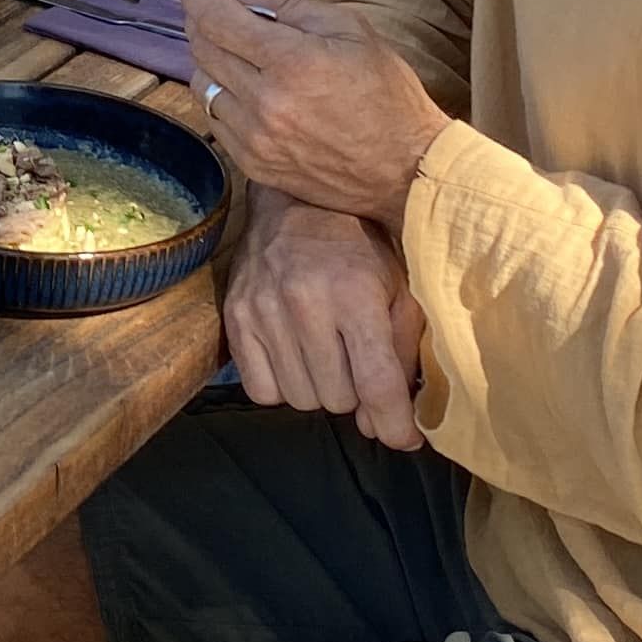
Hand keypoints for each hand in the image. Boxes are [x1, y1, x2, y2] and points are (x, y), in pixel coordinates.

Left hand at [184, 0, 446, 227]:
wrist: (406, 169)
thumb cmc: (386, 92)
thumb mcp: (349, 29)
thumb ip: (285, 4)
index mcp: (290, 62)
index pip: (216, 18)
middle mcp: (263, 102)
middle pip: (202, 49)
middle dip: (200, 19)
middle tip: (214, 6)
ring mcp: (254, 138)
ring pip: (201, 85)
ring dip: (209, 59)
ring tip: (234, 48)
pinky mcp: (253, 164)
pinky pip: (214, 120)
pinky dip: (219, 96)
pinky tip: (243, 86)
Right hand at [225, 190, 428, 448]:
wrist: (295, 203)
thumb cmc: (358, 249)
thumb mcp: (398, 288)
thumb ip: (402, 353)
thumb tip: (388, 423)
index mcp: (355, 293)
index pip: (377, 384)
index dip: (396, 424)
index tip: (406, 438)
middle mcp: (305, 302)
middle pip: (337, 400)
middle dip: (355, 393)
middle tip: (357, 364)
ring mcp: (264, 310)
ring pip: (300, 400)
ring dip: (320, 390)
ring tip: (326, 356)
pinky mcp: (235, 316)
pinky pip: (261, 392)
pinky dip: (283, 386)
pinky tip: (295, 357)